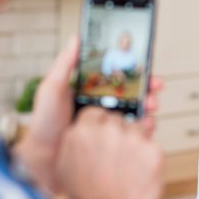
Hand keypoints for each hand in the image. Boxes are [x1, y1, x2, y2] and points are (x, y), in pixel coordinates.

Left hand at [13, 34, 162, 194]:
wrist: (42, 160)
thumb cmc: (43, 124)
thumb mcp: (51, 89)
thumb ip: (64, 64)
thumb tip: (76, 38)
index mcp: (89, 91)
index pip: (115, 76)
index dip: (132, 70)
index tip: (146, 64)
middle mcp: (101, 106)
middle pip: (131, 93)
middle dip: (147, 88)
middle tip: (155, 88)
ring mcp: (107, 125)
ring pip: (135, 111)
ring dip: (148, 106)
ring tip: (151, 106)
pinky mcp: (111, 143)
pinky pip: (132, 134)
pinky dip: (143, 128)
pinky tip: (147, 125)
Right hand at [54, 107, 163, 198]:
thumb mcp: (65, 165)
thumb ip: (75, 141)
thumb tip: (83, 130)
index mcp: (84, 130)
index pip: (96, 112)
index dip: (99, 124)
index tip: (102, 135)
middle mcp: (109, 130)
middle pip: (117, 119)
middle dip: (117, 134)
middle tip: (115, 156)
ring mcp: (133, 139)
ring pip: (137, 129)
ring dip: (134, 143)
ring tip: (127, 167)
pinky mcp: (153, 151)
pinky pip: (152, 146)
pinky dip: (148, 158)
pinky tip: (139, 174)